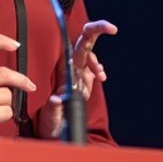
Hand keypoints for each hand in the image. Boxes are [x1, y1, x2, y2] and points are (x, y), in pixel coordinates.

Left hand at [36, 19, 117, 139]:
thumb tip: (57, 99)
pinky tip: (100, 77)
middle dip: (98, 30)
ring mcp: (77, 75)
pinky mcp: (83, 82)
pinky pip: (92, 68)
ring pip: (89, 55)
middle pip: (84, 42)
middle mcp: (71, 70)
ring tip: (100, 75)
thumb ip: (54, 109)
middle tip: (112, 28)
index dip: (91, 32)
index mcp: (65, 71)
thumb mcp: (51, 118)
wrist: (53, 133)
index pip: (77, 46)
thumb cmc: (50, 124)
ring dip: (97, 60)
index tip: (106, 29)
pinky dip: (99, 69)